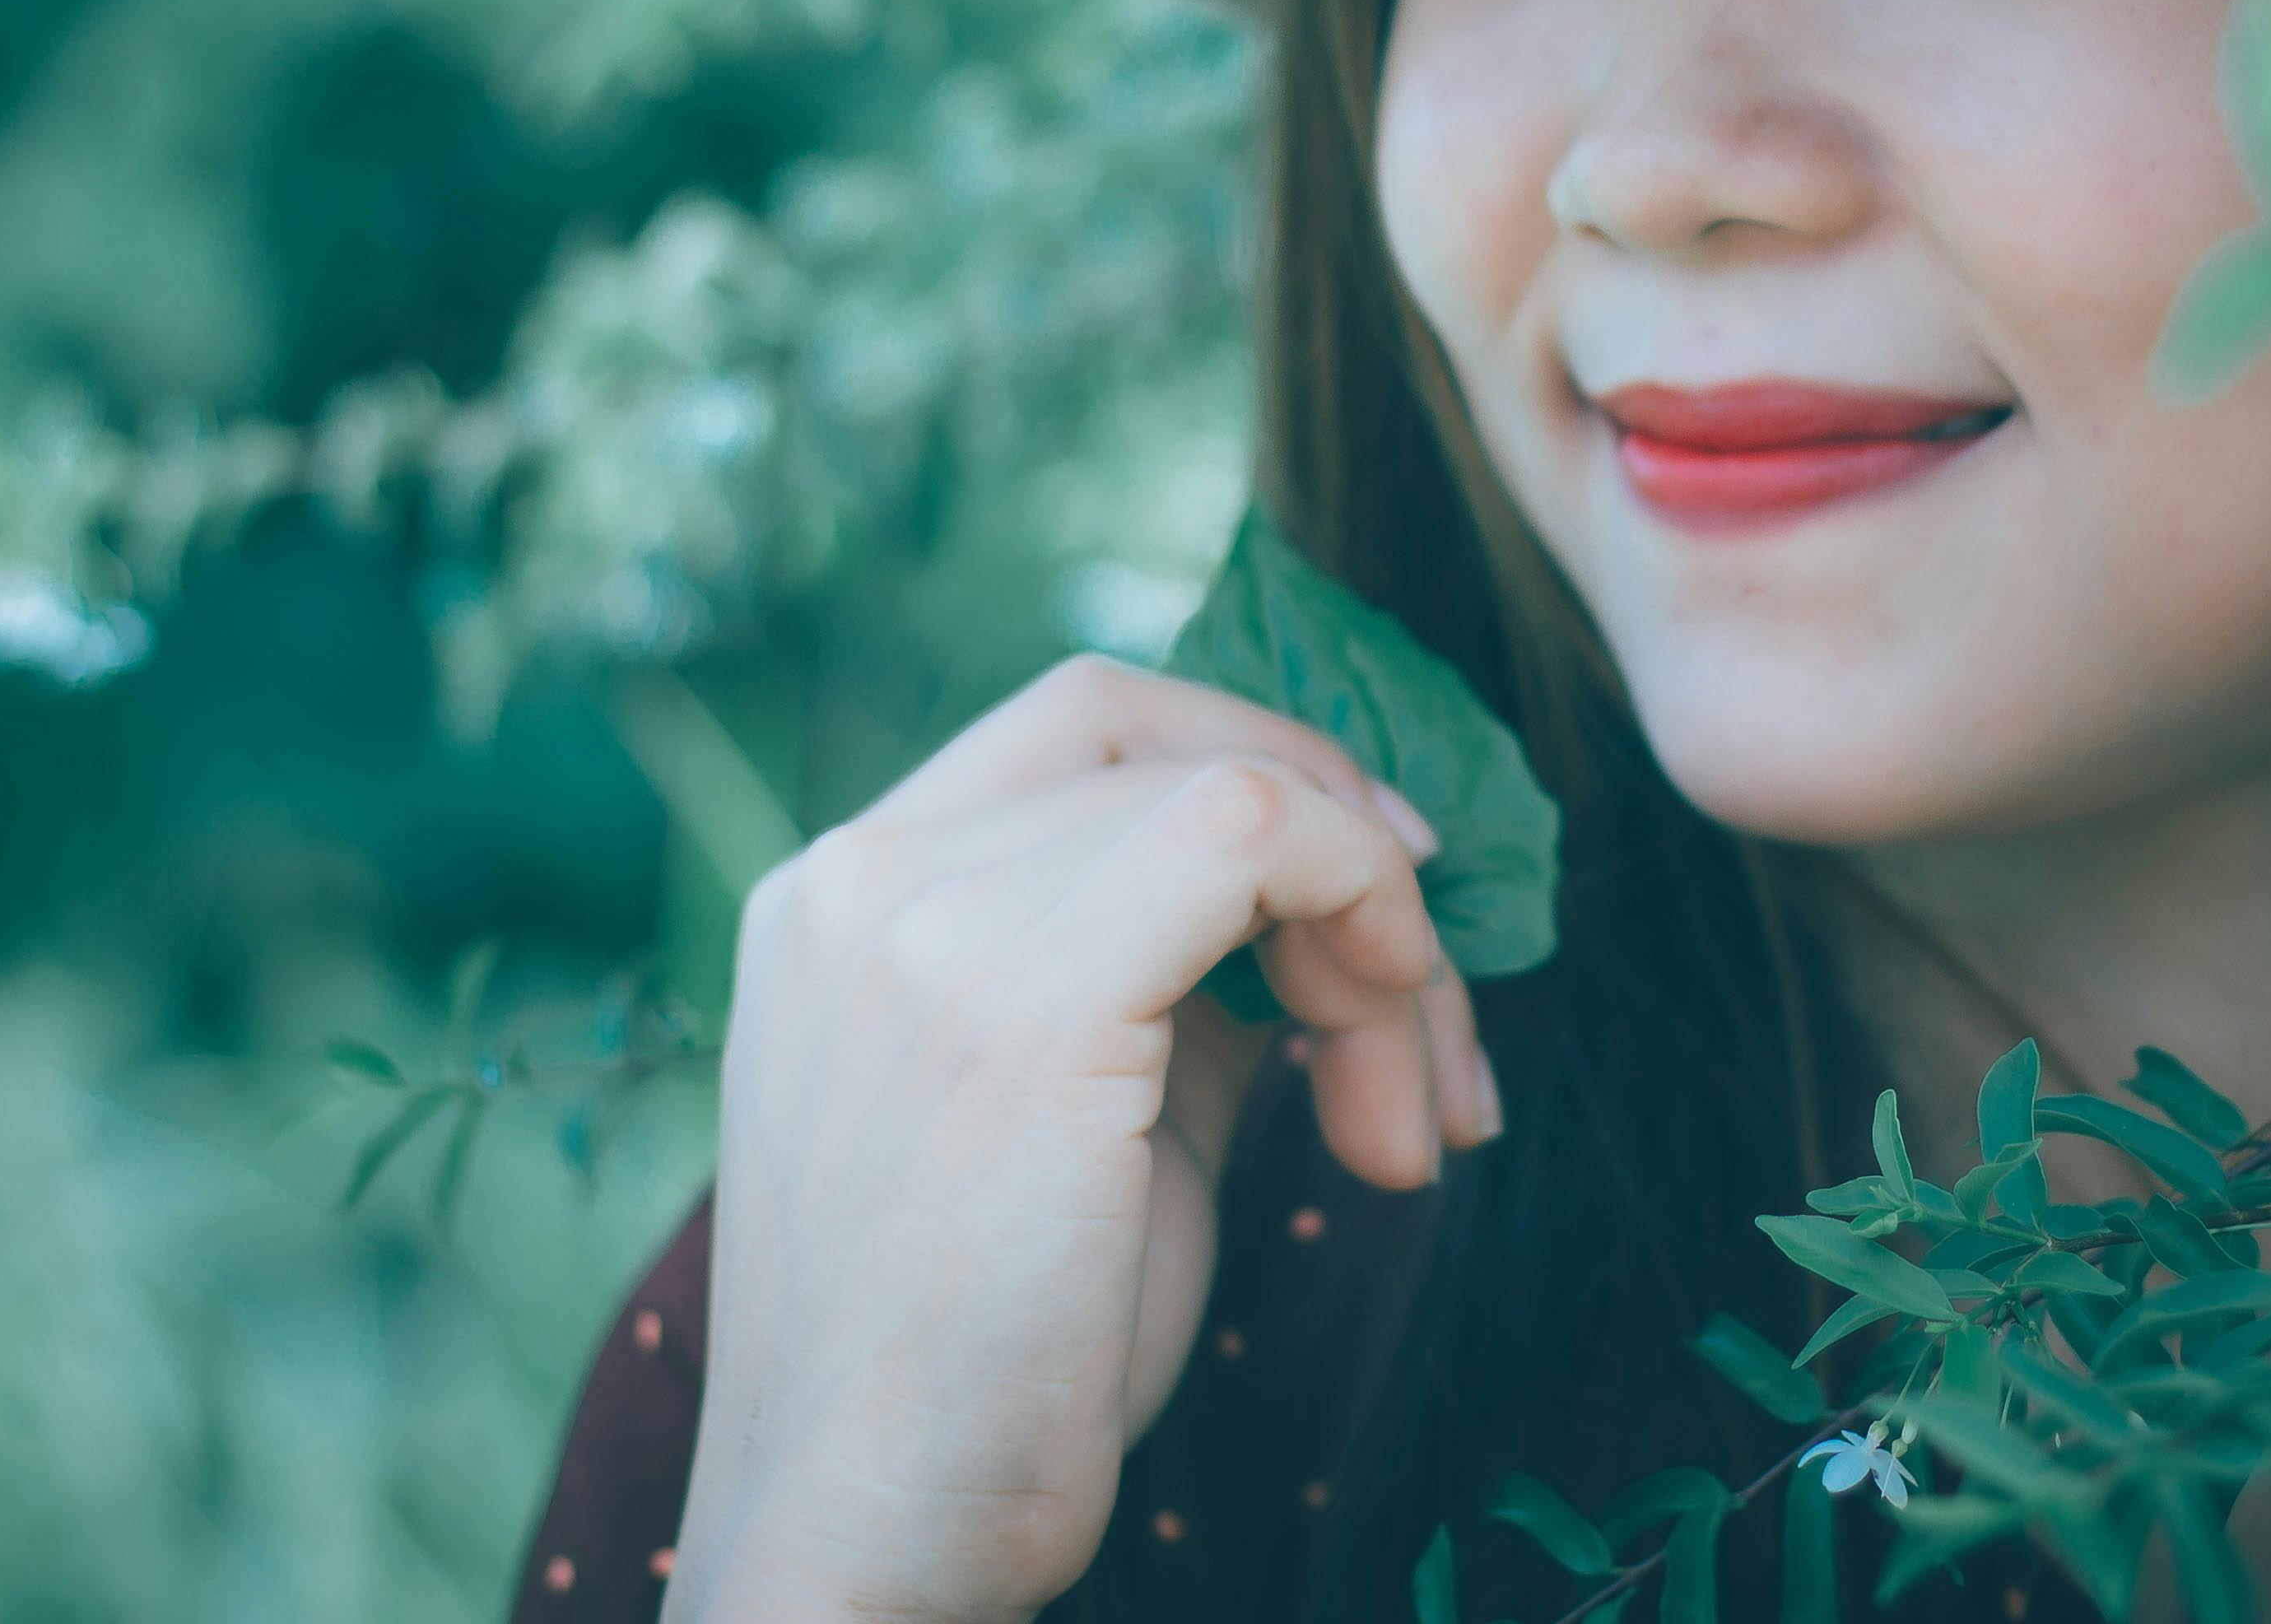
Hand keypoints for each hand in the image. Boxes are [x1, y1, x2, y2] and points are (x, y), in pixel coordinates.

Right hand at [661, 655, 1505, 1623]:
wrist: (865, 1545)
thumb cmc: (983, 1372)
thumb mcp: (1079, 1125)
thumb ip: (1165, 994)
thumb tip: (1318, 923)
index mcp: (841, 899)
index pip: (1083, 728)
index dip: (1259, 772)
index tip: (1379, 910)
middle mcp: (859, 878)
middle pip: (1167, 741)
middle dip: (1342, 849)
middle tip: (1429, 1014)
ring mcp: (922, 927)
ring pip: (1235, 794)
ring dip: (1382, 947)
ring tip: (1408, 1132)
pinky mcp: (1017, 1003)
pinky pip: (1249, 835)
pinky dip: (1369, 921)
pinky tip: (1394, 1100)